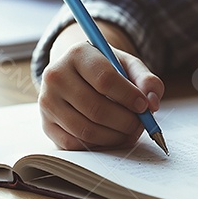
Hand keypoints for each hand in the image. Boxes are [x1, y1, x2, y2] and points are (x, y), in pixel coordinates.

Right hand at [38, 23, 164, 149]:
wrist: (78, 73)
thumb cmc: (107, 69)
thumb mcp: (128, 65)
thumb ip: (146, 79)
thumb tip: (152, 102)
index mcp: (78, 53)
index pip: (105, 79)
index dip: (128, 96)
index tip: (144, 106)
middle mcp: (56, 76)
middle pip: (96, 108)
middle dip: (125, 121)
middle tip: (141, 125)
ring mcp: (47, 101)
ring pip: (85, 129)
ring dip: (115, 136)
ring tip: (130, 131)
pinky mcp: (45, 123)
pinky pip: (74, 143)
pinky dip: (98, 145)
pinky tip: (111, 136)